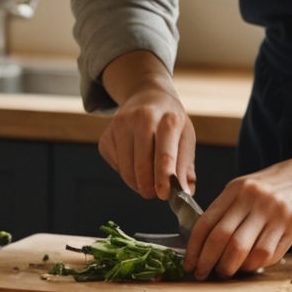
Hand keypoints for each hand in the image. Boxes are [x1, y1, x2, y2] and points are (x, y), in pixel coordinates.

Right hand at [96, 51, 195, 198]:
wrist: (146, 96)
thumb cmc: (170, 121)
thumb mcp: (185, 136)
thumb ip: (185, 166)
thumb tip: (185, 193)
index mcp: (168, 119)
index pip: (165, 154)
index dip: (164, 178)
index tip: (164, 195)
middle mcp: (142, 118)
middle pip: (142, 165)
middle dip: (149, 187)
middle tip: (156, 194)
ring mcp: (120, 126)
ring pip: (127, 170)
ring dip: (138, 184)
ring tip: (148, 181)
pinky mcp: (106, 136)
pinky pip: (116, 167)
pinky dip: (127, 173)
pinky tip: (135, 163)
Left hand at [185, 154, 291, 278]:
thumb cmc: (285, 183)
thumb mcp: (252, 187)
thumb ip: (232, 208)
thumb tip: (208, 241)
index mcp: (237, 188)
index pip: (205, 222)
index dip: (194, 248)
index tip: (190, 264)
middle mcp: (253, 198)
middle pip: (221, 239)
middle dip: (208, 262)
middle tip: (203, 274)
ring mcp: (274, 211)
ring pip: (244, 250)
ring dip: (233, 268)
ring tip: (229, 273)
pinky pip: (269, 253)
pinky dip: (257, 264)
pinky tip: (253, 265)